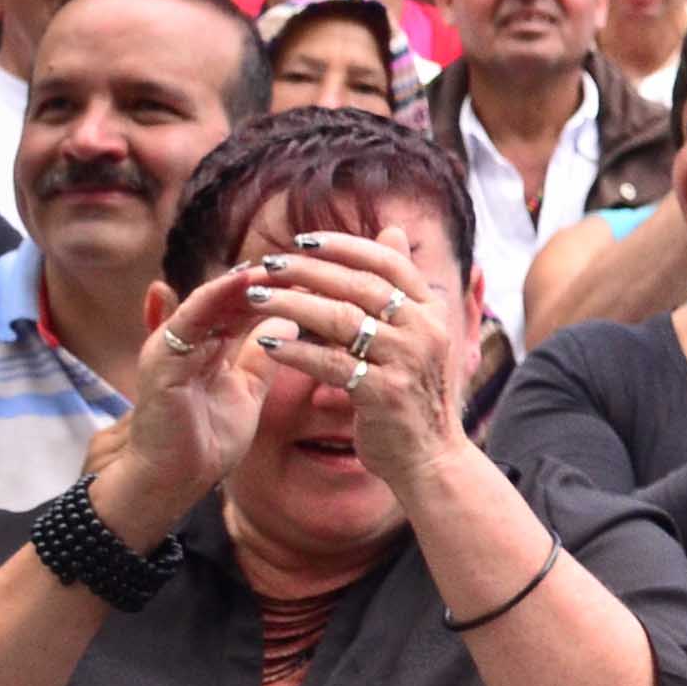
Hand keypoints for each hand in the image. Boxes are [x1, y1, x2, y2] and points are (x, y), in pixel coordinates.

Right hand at [114, 269, 277, 528]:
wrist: (172, 480)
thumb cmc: (205, 440)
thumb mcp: (247, 391)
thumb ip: (261, 357)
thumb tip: (288, 322)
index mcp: (209, 346)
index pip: (244, 305)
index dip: (277, 288)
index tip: (315, 273)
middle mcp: (188, 340)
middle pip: (229, 296)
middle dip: (265, 277)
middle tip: (302, 258)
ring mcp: (172, 346)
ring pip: (210, 300)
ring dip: (242, 281)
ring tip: (277, 262)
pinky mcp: (161, 359)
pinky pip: (187, 320)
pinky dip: (213, 299)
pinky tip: (240, 283)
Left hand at [241, 231, 467, 502]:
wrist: (430, 455)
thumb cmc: (413, 391)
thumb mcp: (417, 332)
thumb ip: (400, 287)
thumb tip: (391, 230)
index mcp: (431, 310)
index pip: (388, 262)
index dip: (345, 246)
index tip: (302, 241)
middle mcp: (424, 329)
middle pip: (359, 286)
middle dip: (308, 271)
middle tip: (267, 264)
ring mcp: (406, 360)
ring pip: (341, 319)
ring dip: (292, 304)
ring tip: (256, 296)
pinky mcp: (383, 392)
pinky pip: (331, 364)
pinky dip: (296, 351)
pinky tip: (267, 343)